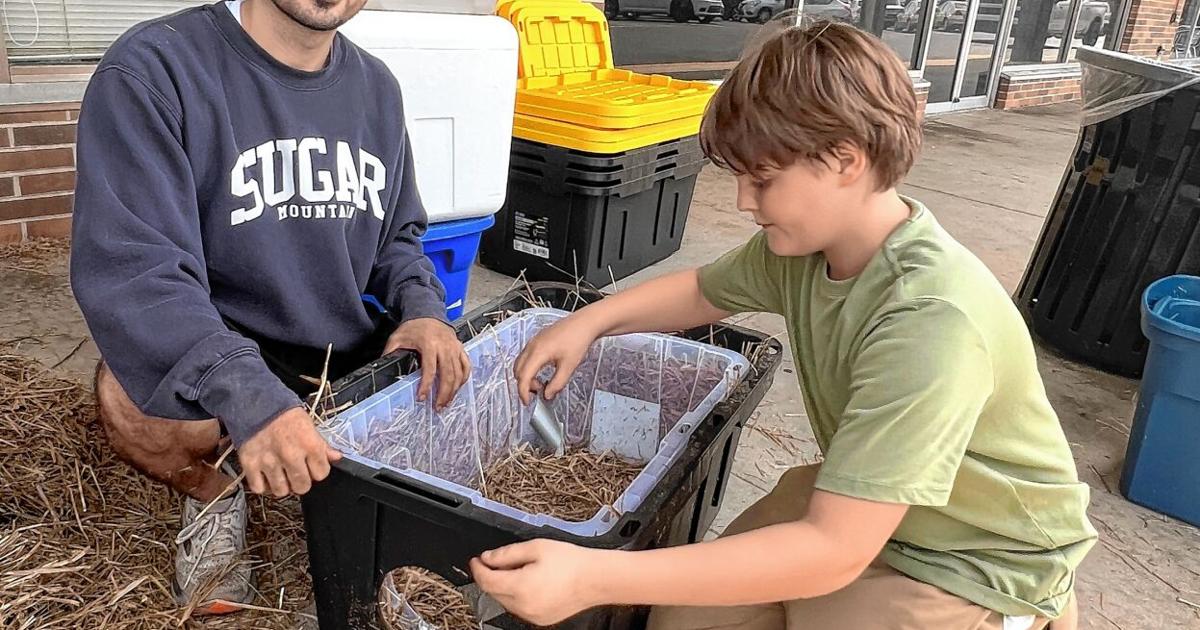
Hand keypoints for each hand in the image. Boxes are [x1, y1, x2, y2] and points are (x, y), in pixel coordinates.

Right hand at [239, 407, 341, 496]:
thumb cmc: (283, 411)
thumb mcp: (308, 424)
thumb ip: (322, 444)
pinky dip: (262, 484)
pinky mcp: (250, 464)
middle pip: (302, 487)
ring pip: (281, 491)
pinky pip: (259, 488)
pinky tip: (265, 474)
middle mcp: (291, 456)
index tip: (312, 466)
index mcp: (310, 445)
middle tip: (296, 471)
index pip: (321, 474)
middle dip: (301, 481)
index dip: (317, 470)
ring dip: (282, 484)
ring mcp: (269, 462)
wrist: (254, 401)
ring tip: (280, 473)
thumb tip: (336, 457)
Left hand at [384, 317, 468, 409]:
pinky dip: (463, 379)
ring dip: (453, 390)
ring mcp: (455, 348)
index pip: (430, 369)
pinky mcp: (460, 348)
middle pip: (448, 374)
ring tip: (446, 403)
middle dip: (444, 393)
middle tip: (438, 407)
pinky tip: (457, 389)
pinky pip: (466, 366)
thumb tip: (381, 367)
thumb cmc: (413, 326)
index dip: (426, 385)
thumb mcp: (397, 337)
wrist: (427, 312)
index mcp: (429, 344)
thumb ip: (390, 352)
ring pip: (458, 373)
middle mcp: (445, 346)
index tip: (422, 398)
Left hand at [470, 539, 605, 625]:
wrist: (595, 579)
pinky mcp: (540, 620)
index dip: (478, 568)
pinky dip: (517, 596)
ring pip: (505, 601)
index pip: (486, 580)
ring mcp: (532, 616)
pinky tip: (530, 582)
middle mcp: (523, 605)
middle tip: (499, 560)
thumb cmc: (571, 562)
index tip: (476, 560)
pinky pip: (519, 608)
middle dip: (491, 575)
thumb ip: (507, 554)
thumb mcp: (536, 547)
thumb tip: (488, 558)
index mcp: (520, 586)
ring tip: (522, 569)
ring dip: (504, 586)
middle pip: (494, 591)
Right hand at [513, 318, 597, 404]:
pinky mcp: (538, 339)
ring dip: (527, 375)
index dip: (523, 392)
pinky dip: (530, 367)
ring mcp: (534, 341)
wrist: (585, 323)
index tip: (528, 402)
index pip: (523, 377)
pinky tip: (543, 371)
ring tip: (542, 382)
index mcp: (538, 352)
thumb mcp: (569, 367)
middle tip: (538, 392)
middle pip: (518, 370)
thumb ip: (557, 384)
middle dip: (525, 384)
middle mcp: (532, 345)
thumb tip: (547, 395)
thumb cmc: (578, 340)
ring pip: (521, 363)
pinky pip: (527, 356)